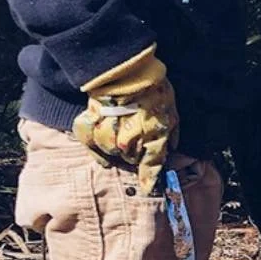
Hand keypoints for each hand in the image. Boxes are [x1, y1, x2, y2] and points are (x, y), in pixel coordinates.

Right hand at [73, 45, 178, 194]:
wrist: (127, 71)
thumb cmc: (154, 90)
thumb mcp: (172, 112)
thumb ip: (170, 134)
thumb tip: (170, 148)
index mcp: (150, 140)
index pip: (150, 168)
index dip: (149, 180)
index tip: (148, 188)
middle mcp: (128, 142)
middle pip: (130, 160)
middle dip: (135, 153)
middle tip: (137, 138)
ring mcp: (107, 135)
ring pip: (110, 152)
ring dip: (116, 147)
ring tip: (121, 133)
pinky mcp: (90, 125)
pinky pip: (89, 144)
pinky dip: (94, 147)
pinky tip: (100, 145)